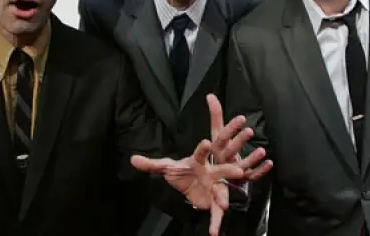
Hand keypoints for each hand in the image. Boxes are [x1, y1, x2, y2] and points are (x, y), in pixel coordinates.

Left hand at [130, 95, 271, 235]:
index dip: (203, 149)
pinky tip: (213, 232)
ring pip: (222, 192)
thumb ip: (151, 164)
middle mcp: (210, 173)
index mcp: (198, 162)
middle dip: (229, 171)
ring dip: (224, 198)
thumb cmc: (182, 171)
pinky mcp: (213, 202)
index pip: (200, 154)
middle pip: (220, 170)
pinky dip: (215, 222)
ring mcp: (214, 187)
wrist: (190, 184)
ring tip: (224, 205)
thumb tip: (132, 159)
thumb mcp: (166, 168)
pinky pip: (216, 213)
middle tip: (237, 171)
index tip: (206, 143)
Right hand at [207, 94, 272, 180]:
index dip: (231, 128)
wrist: (216, 177)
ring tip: (262, 150)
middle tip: (250, 131)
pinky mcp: (242, 179)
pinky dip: (261, 170)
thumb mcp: (216, 132)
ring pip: (241, 165)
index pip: (221, 137)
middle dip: (239, 141)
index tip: (242, 118)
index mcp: (216, 147)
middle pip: (230, 150)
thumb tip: (210, 95)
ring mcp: (233, 170)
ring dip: (252, 158)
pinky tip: (269, 163)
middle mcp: (223, 159)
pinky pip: (252, 176)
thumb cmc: (219, 149)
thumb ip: (215, 115)